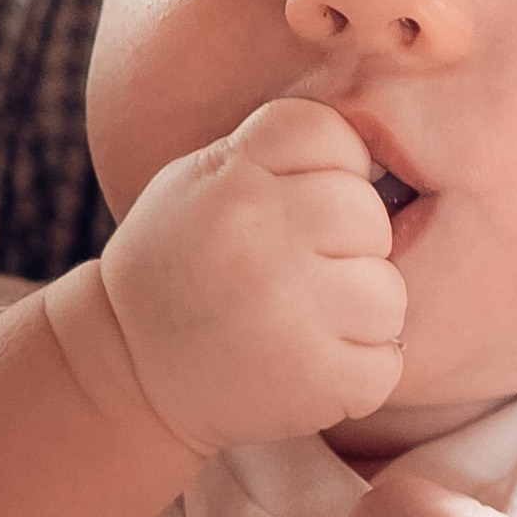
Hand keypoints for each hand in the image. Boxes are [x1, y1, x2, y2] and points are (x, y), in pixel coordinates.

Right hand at [98, 98, 405, 456]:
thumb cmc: (182, 265)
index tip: (299, 209)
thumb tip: (378, 161)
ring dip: (358, 315)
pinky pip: (386, 362)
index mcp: (232, 180)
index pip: (334, 136)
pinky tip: (309, 366)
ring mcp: (288, 312)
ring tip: (305, 323)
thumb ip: (274, 157)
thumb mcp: (198, 183)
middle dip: (349, 246)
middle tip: (301, 275)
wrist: (129, 371)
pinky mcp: (314, 380)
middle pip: (368, 215)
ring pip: (387, 293)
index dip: (331, 171)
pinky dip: (358, 371)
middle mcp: (259, 239)